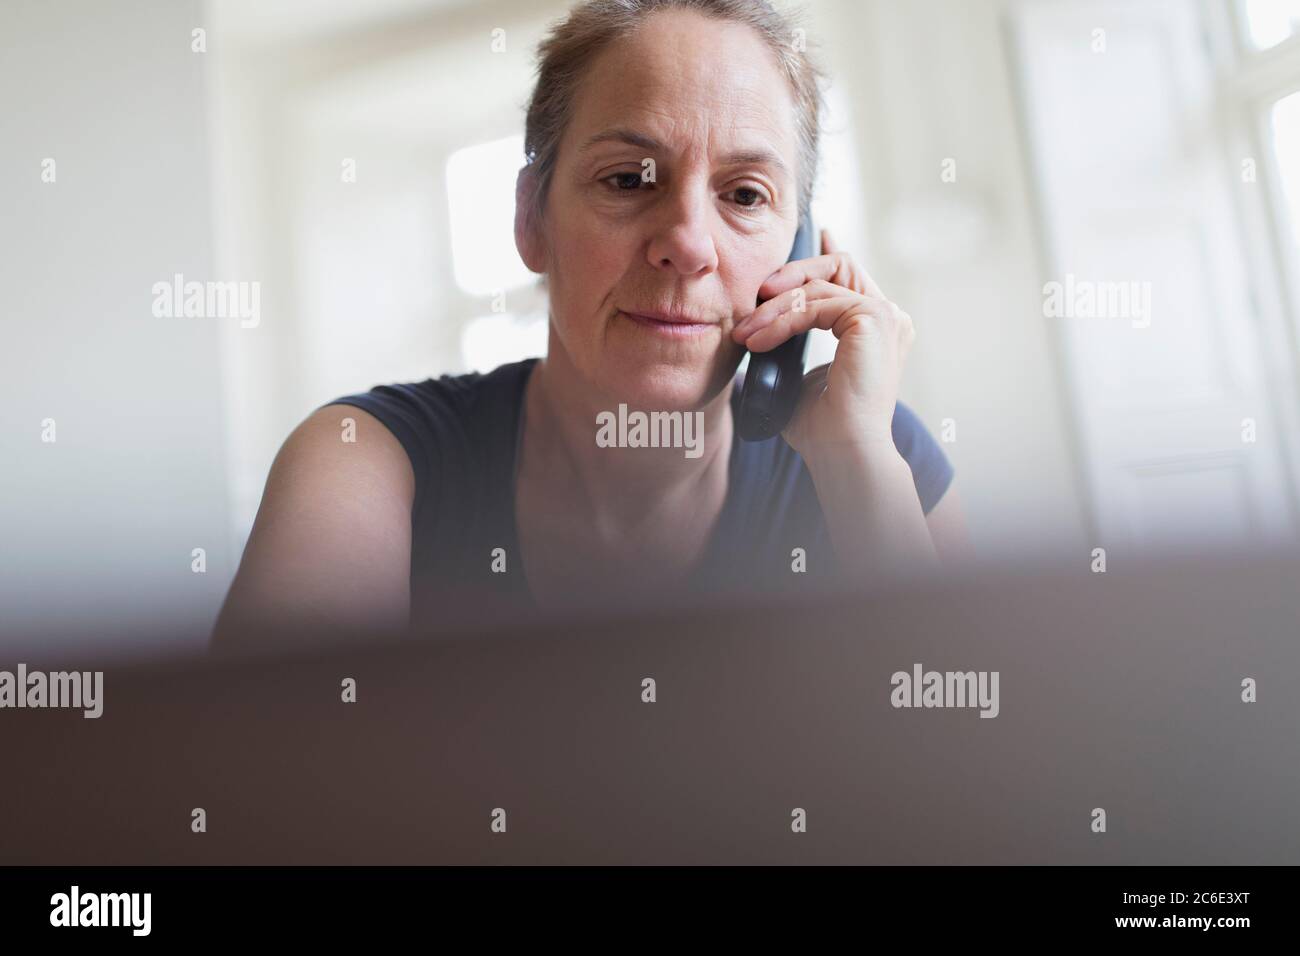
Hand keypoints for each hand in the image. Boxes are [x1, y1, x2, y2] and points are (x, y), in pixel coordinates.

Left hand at [731, 229, 914, 461]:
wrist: (843, 452)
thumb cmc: (821, 428)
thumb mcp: (798, 377)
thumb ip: (787, 347)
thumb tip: (755, 331)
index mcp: (876, 329)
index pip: (849, 275)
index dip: (824, 254)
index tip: (808, 235)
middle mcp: (888, 317)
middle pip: (837, 265)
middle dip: (792, 273)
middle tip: (756, 295)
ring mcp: (885, 315)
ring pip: (818, 286)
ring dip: (774, 308)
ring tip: (745, 333)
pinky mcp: (873, 318)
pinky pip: (815, 304)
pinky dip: (782, 320)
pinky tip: (758, 339)